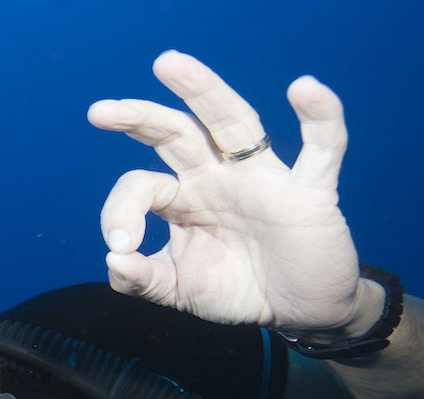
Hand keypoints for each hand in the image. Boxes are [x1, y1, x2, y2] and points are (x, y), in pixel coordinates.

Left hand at [87, 50, 378, 334]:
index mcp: (182, 199)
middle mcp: (217, 178)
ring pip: (233, 123)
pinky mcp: (310, 192)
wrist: (297, 309)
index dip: (121, 212)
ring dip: (203, 91)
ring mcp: (263, 179)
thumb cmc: (237, 289)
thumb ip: (142, 281)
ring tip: (167, 64)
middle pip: (176, 134)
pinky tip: (304, 88)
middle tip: (100, 111)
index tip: (120, 247)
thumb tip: (113, 261)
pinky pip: (323, 147)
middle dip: (139, 118)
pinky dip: (320, 116)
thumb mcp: (179, 290)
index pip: (142, 186)